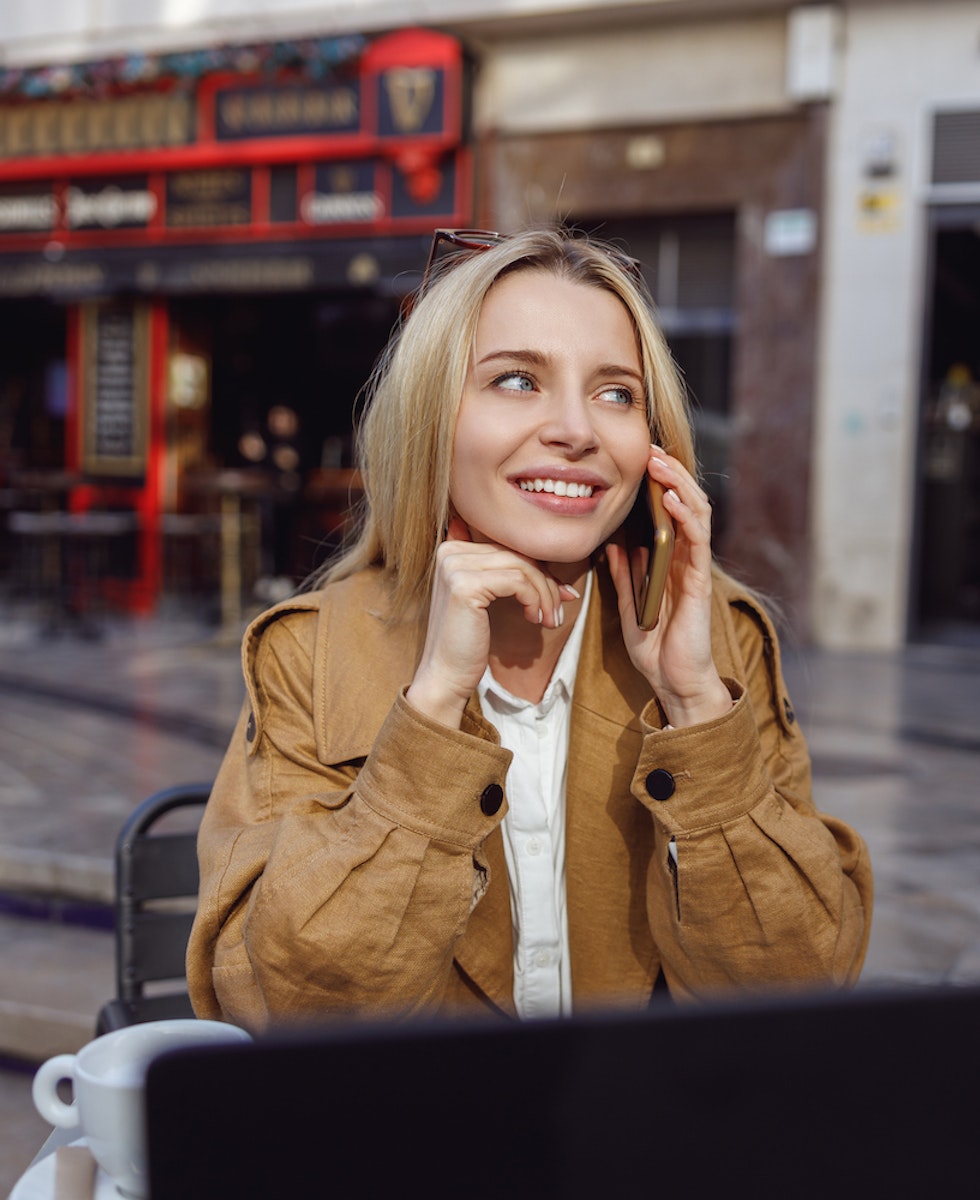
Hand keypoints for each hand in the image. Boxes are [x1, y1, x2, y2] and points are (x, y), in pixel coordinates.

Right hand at [406, 519, 576, 727]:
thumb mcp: (488, 597)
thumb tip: (552, 559)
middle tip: (558, 611)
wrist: (445, 675)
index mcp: (452, 549)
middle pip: (516, 554)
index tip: (562, 594)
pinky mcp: (465, 586)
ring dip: (545, 594)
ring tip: (550, 620)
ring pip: (522, 566)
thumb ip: (507, 572)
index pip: (508, 548)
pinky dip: (534, 601)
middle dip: (547, 582)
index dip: (539, 569)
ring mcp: (455, 567)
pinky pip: (518, 582)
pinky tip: (534, 620)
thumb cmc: (469, 641)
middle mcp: (450, 552)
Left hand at [607, 446, 731, 727]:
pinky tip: (670, 498)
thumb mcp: (629, 604)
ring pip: (696, 513)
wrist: (674, 682)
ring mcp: (696, 568)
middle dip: (668, 472)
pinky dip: (685, 515)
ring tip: (659, 461)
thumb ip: (624, 574)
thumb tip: (612, 543)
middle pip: (685, 503)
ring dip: (678, 483)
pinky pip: (697, 541)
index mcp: (671, 562)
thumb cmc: (656, 647)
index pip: (670, 512)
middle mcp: (687, 559)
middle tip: (648, 447)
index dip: (658, 483)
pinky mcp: (700, 581)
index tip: (638, 458)